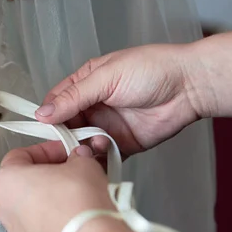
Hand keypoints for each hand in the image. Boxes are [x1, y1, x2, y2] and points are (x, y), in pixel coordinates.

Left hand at [0, 142, 113, 231]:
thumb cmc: (78, 200)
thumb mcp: (83, 164)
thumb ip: (78, 156)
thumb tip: (80, 158)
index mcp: (8, 181)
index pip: (21, 155)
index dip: (47, 150)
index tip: (67, 151)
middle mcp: (5, 210)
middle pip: (26, 185)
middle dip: (51, 177)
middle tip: (75, 174)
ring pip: (33, 212)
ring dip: (52, 202)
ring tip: (79, 200)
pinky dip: (56, 227)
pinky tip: (76, 224)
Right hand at [35, 44, 203, 156]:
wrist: (189, 86)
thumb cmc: (150, 70)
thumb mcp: (106, 77)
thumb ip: (74, 97)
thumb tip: (42, 113)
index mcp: (85, 84)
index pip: (56, 103)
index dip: (48, 117)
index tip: (44, 130)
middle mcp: (93, 107)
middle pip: (66, 128)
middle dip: (63, 139)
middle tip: (64, 147)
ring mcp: (106, 127)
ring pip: (82, 144)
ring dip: (82, 149)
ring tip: (92, 146)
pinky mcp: (121, 145)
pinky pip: (101, 157)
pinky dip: (97, 161)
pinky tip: (100, 157)